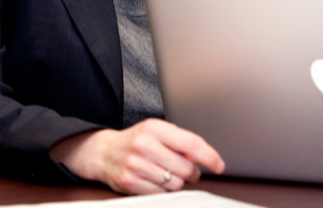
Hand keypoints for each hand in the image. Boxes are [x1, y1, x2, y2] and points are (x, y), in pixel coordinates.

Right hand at [50, 118, 225, 193]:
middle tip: (187, 170)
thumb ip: (180, 142)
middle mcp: (144, 145)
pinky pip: (160, 194)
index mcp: (154, 128)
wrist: (103, 152)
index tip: (219, 165)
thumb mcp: (157, 132)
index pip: (191, 143)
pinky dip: (163, 190)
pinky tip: (156, 181)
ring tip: (167, 173)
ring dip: (177, 182)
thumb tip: (206, 157)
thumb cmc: (136, 141)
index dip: (209, 156)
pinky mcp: (129, 182)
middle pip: (185, 168)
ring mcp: (135, 164)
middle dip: (192, 172)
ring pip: (175, 183)